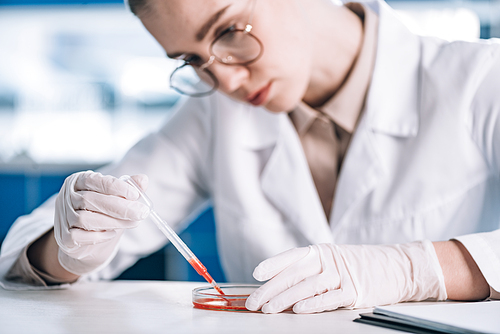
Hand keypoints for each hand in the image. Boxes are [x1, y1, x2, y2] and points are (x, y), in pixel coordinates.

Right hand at [54, 171, 149, 274]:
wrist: (85, 240)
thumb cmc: (102, 211)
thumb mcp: (116, 197)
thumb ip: (128, 188)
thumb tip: (143, 179)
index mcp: (78, 181)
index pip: (94, 180)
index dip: (116, 187)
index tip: (135, 194)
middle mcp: (66, 197)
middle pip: (90, 200)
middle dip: (120, 207)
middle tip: (141, 212)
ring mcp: (63, 217)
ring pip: (86, 219)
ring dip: (113, 222)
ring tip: (133, 223)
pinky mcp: (64, 238)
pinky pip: (80, 236)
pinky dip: (99, 236)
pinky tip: (112, 233)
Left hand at [245, 242, 446, 313]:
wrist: (400, 266)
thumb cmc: (363, 265)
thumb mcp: (335, 261)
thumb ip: (312, 270)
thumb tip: (282, 286)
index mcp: (322, 252)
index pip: (293, 257)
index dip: (274, 264)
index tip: (256, 274)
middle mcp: (330, 261)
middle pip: (295, 274)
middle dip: (271, 289)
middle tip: (255, 302)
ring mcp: (343, 275)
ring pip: (308, 286)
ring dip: (286, 298)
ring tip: (269, 309)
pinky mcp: (356, 291)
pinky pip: (331, 298)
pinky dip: (314, 304)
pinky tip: (299, 309)